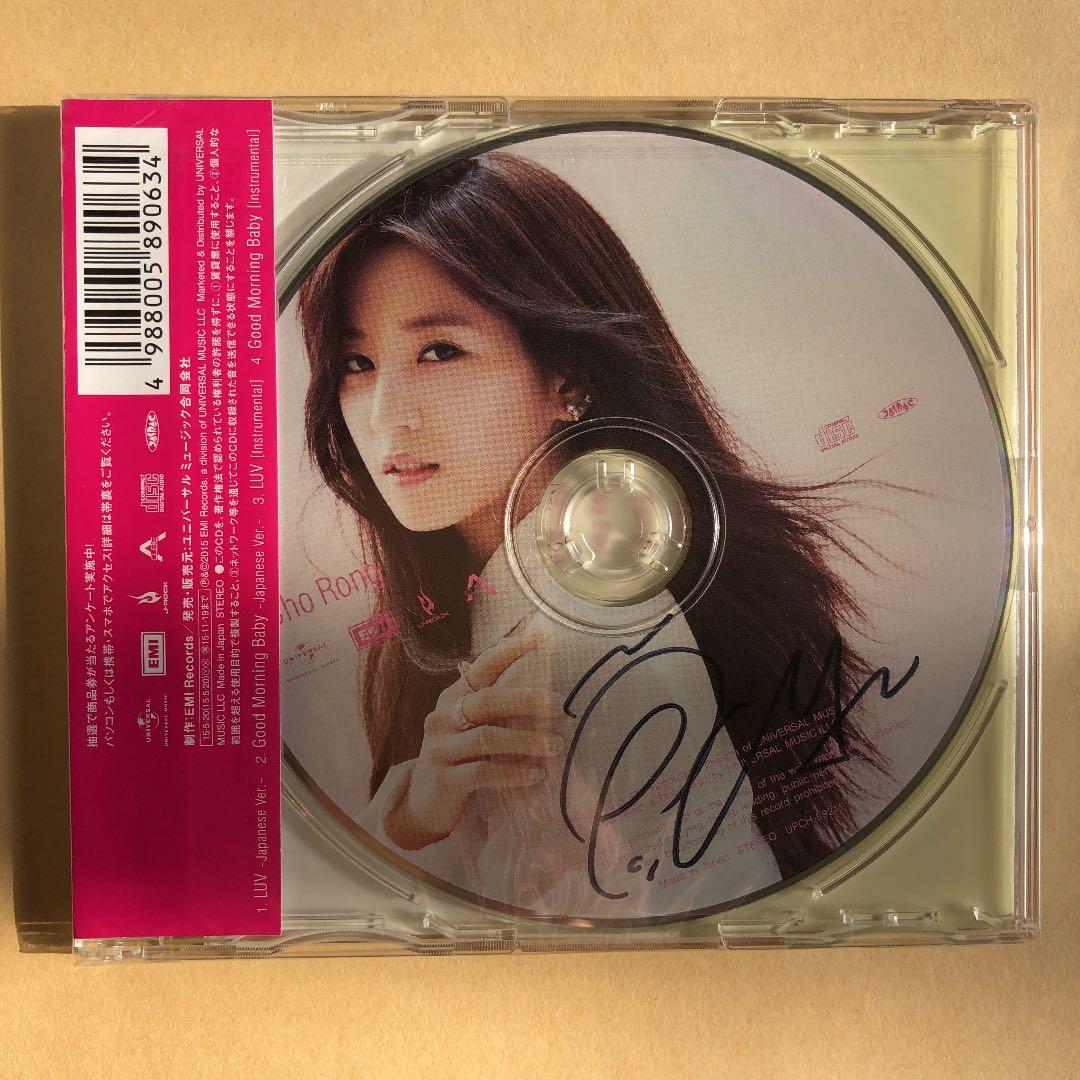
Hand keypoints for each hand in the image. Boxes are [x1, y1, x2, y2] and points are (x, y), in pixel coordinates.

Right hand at [384, 617, 565, 850]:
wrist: (424, 803)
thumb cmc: (459, 757)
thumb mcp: (470, 725)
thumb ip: (496, 703)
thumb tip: (543, 679)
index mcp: (452, 698)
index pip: (482, 666)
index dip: (511, 651)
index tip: (543, 638)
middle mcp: (442, 718)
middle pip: (487, 700)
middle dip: (526, 700)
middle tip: (560, 707)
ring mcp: (439, 749)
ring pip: (486, 737)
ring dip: (526, 741)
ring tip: (557, 746)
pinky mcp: (444, 780)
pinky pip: (483, 773)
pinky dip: (513, 773)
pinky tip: (538, 775)